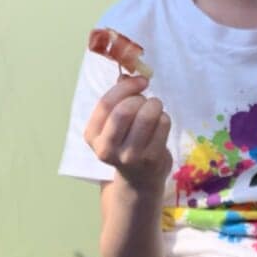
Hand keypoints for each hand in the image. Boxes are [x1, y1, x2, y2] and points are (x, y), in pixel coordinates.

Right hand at [85, 73, 172, 195]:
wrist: (138, 180)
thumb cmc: (125, 144)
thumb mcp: (113, 124)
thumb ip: (117, 99)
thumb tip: (126, 75)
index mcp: (92, 135)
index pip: (106, 104)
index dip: (125, 87)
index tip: (140, 81)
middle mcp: (107, 148)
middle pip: (125, 110)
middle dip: (140, 98)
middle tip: (146, 100)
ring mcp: (130, 156)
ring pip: (146, 116)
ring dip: (154, 105)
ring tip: (155, 108)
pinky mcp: (151, 159)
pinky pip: (163, 125)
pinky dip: (164, 117)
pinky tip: (160, 123)